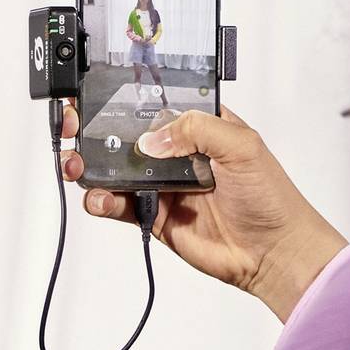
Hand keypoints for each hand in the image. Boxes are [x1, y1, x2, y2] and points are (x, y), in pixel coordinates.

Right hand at [61, 102, 347, 322]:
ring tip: (78, 166)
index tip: (98, 97)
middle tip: (76, 129)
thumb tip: (151, 140)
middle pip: (126, 136)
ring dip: (91, 165)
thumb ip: (196, 130)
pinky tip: (100, 198)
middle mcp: (178, 152)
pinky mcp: (154, 216)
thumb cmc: (271, 197)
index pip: (155, 104)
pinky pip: (118, 204)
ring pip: (115, 170)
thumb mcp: (242, 146)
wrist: (273, 252)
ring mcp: (163, 184)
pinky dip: (102, 200)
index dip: (125, 99)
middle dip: (96, 131)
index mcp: (199, 126)